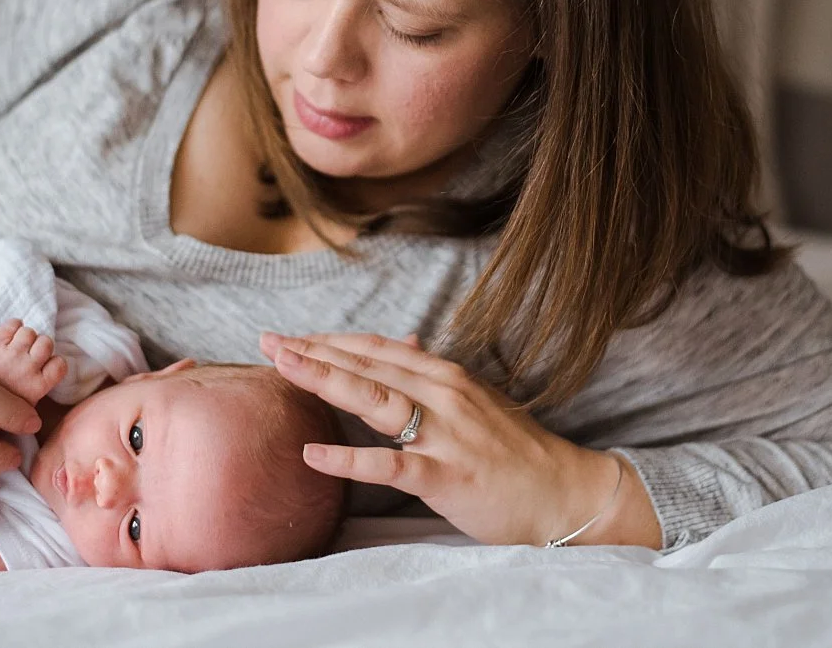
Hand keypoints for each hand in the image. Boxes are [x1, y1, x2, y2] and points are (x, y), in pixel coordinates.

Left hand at [0, 319, 67, 403]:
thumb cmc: (0, 407)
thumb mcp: (28, 407)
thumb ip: (41, 388)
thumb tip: (53, 369)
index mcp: (38, 387)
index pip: (60, 363)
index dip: (53, 363)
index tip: (44, 368)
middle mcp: (26, 369)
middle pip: (46, 342)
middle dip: (39, 347)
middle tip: (29, 355)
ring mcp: (9, 355)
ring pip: (29, 332)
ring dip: (25, 337)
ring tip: (17, 347)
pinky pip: (13, 323)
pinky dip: (12, 327)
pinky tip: (8, 337)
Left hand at [259, 331, 658, 547]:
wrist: (563, 493)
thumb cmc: (514, 452)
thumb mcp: (474, 402)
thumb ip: (432, 376)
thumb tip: (400, 344)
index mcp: (446, 377)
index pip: (376, 350)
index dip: (331, 341)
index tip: (291, 336)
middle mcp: (443, 396)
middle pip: (367, 366)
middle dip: (313, 352)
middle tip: (268, 341)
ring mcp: (444, 435)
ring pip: (374, 401)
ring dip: (325, 381)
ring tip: (283, 369)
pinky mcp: (445, 476)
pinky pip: (390, 466)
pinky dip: (348, 459)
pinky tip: (312, 454)